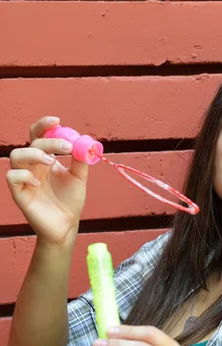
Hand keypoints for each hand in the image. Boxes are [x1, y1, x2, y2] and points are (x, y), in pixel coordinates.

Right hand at [5, 116, 88, 245]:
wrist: (67, 225)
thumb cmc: (71, 200)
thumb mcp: (80, 177)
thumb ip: (81, 160)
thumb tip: (86, 142)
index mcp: (46, 159)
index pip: (39, 136)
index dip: (44, 125)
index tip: (57, 120)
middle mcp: (33, 166)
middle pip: (32, 143)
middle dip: (49, 141)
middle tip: (67, 147)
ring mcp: (25, 179)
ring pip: (15, 156)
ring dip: (34, 154)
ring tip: (52, 162)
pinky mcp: (19, 193)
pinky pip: (11, 177)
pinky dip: (24, 175)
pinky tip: (38, 183)